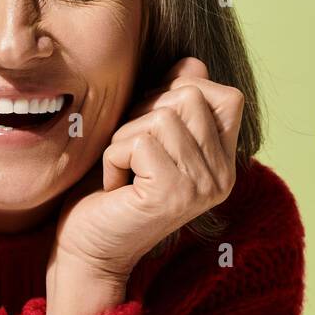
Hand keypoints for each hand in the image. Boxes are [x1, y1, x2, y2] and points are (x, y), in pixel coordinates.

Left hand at [46, 58, 243, 314]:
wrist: (87, 252)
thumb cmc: (109, 193)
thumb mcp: (143, 136)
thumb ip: (171, 101)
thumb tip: (191, 63)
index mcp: (223, 162)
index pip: (226, 96)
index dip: (181, 93)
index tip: (149, 128)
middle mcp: (222, 176)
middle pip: (189, 97)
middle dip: (144, 115)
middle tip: (129, 156)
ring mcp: (201, 186)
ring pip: (161, 116)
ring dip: (124, 139)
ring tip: (122, 173)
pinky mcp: (173, 193)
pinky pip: (139, 140)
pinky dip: (113, 157)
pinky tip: (115, 187)